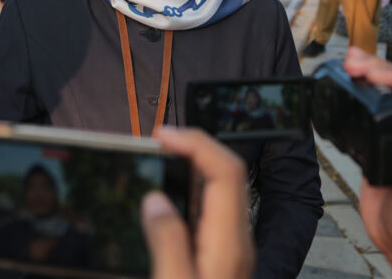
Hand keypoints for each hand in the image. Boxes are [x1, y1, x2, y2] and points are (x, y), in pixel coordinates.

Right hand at [143, 126, 253, 278]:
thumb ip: (167, 243)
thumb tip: (155, 200)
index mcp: (230, 244)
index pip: (226, 172)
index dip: (197, 144)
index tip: (164, 136)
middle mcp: (236, 241)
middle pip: (227, 174)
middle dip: (195, 147)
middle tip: (160, 142)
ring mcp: (230, 247)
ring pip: (220, 190)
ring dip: (193, 166)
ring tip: (162, 158)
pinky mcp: (220, 255)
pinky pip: (211, 208)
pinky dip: (190, 189)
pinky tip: (168, 197)